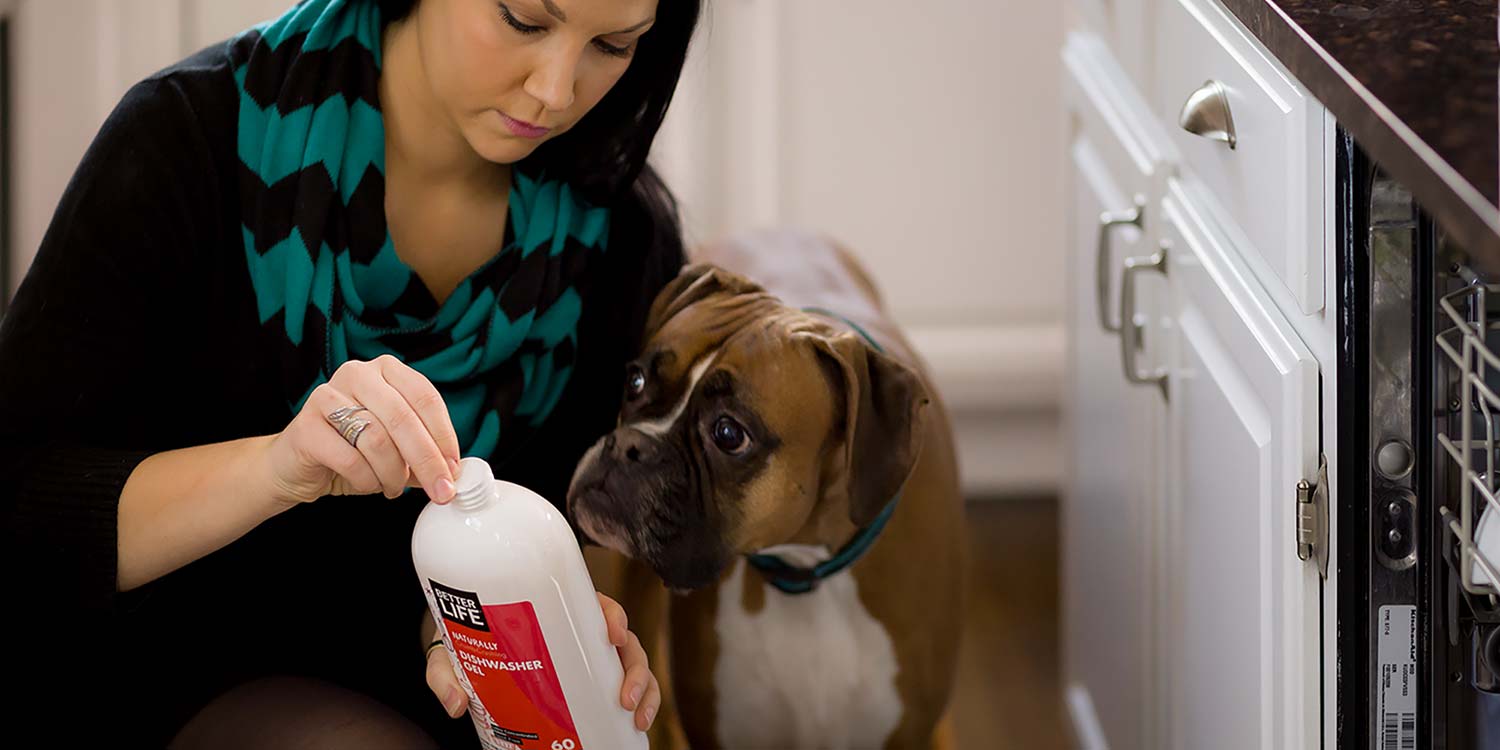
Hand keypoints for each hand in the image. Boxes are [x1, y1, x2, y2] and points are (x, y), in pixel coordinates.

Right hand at [261, 355, 462, 506]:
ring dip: (393, 474)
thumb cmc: (352, 452)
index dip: (444, 436)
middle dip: (427, 461)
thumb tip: (454, 473)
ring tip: (393, 488)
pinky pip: (350, 458)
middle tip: (440, 490)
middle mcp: (358, 374)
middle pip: (404, 419)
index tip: (454, 468)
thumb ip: (424, 454)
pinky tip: (368, 484)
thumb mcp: (396, 449)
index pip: (425, 397)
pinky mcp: (306, 425)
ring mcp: (328, 396)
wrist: (297, 465)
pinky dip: (366, 479)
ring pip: (378, 439)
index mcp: (386, 370)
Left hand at [424, 593, 661, 730]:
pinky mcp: (592, 682)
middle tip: (623, 697)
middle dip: (634, 667)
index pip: (595, 603)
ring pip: (633, 664)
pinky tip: (635, 724)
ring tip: (636, 717)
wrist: (468, 659)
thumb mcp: (450, 653)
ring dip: (644, 688)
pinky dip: (641, 702)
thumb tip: (455, 704)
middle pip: (624, 640)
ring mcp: (590, 658)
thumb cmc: (467, 645)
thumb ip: (444, 673)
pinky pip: (627, 686)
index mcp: (556, 610)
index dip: (612, 615)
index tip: (611, 633)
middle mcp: (580, 632)